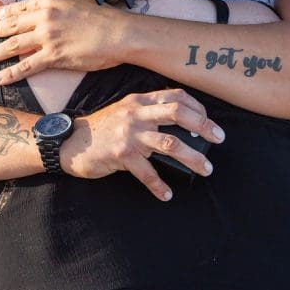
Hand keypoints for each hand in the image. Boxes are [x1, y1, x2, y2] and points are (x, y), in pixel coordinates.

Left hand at [0, 0, 126, 83]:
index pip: (20, 7)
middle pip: (11, 24)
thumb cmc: (103, 18)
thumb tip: (48, 8)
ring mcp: (47, 36)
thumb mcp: (76, 1)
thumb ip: (58, 5)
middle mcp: (44, 15)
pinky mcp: (53, 55)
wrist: (120, 33)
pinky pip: (26, 66)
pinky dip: (9, 73)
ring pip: (13, 45)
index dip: (4, 14)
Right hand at [60, 89, 225, 201]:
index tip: (209, 122)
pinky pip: (147, 172)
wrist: (70, 143)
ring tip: (206, 169)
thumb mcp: (125, 110)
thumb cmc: (102, 129)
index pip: (176, 96)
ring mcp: (129, 134)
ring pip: (169, 143)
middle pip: (178, 113)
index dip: (197, 107)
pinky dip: (159, 185)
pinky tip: (166, 194)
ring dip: (192, 157)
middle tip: (220, 138)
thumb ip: (148, 111)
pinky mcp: (121, 154)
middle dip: (203, 126)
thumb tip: (181, 123)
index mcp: (140, 100)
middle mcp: (136, 113)